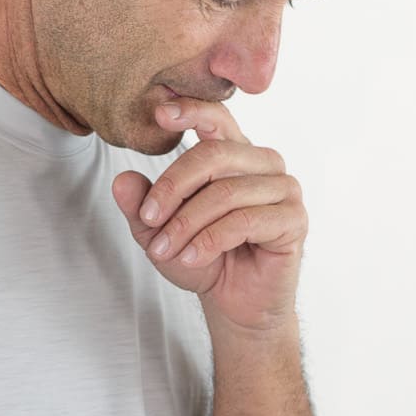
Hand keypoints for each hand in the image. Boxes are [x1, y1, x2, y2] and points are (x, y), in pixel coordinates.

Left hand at [111, 97, 305, 334]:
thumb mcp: (160, 233)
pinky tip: (190, 258)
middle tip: (148, 219)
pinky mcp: (294, 219)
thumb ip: (141, 206)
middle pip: (214, 156)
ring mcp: (284, 189)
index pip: (217, 119)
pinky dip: (209, 241)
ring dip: (187, 224)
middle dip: (173, 188)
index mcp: (235, 154)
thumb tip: (121, 181)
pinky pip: (245, 221)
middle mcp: (263, 164)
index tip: (160, 113)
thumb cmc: (203, 260)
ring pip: (226, 193)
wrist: (234, 305)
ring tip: (164, 251)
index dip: (192, 110)